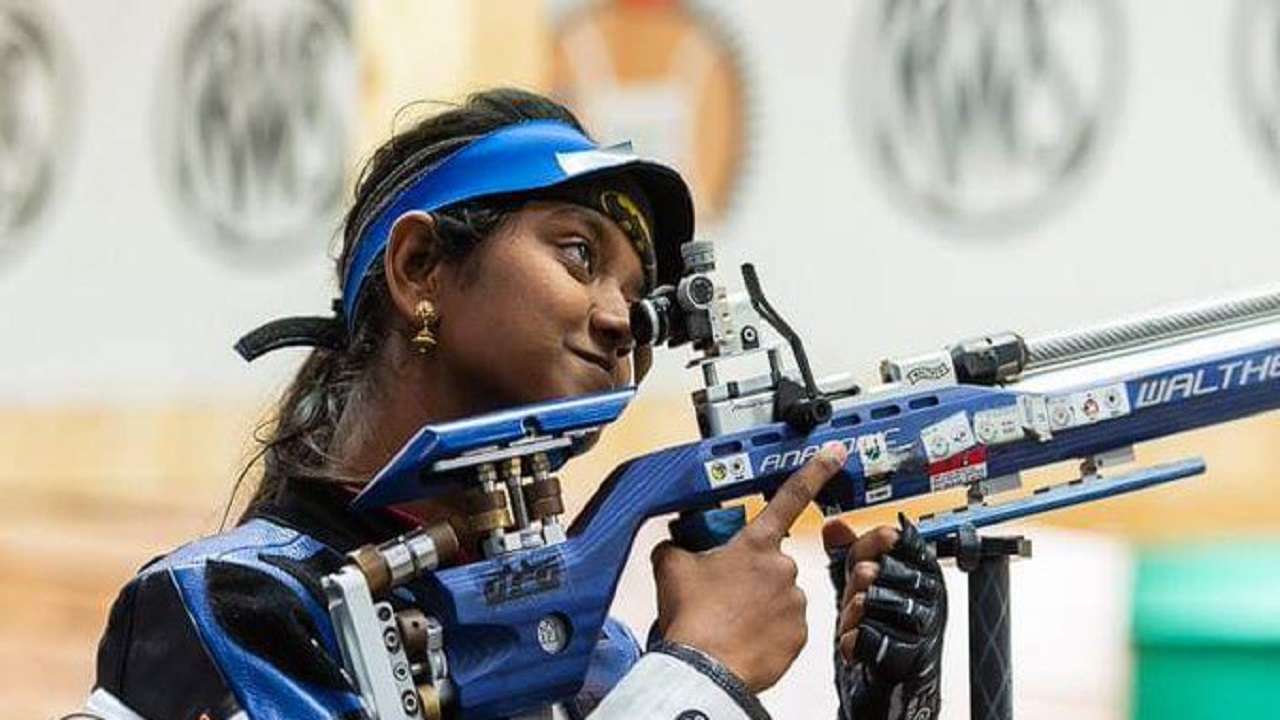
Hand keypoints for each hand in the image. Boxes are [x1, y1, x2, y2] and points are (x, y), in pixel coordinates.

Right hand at [652, 441, 848, 691]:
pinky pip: (787, 626)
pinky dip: (770, 631)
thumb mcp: (671, 568)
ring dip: (761, 604)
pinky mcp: (801, 635)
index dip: (815, 471)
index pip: (790, 497)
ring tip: (732, 621)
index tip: (836, 453)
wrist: (703, 667)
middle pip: (771, 562)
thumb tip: (674, 544)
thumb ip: (677, 545)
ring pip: (780, 595)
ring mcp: (795, 601)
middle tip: (725, 595)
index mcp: (754, 544)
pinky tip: (747, 637)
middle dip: (752, 574)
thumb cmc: (692, 620)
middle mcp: (781, 568)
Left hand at [823, 513, 946, 719]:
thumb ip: (849, 554)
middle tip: (853, 597)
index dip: (868, 545)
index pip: (896, 539)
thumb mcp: (863, 585)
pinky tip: (853, 642)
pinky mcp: (909, 654)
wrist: (889, 683)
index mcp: (923, 570)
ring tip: (853, 621)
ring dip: (852, 613)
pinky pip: (870, 634)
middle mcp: (929, 594)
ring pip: (871, 600)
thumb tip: (835, 526)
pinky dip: (853, 640)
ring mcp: (922, 625)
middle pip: (877, 569)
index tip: (856, 556)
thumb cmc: (882, 630)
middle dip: (854, 583)